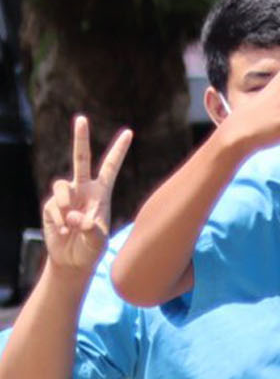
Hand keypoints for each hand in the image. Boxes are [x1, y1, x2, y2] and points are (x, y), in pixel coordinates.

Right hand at [41, 115, 130, 276]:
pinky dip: (59, 219)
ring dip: (65, 204)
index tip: (129, 132)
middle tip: (81, 119)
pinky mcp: (51, 206)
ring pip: (61, 184)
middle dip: (80, 138)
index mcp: (101, 193)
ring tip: (71, 224)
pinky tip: (64, 230)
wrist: (73, 259)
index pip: (110, 167)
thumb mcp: (98, 239)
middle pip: (81, 158)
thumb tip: (74, 217)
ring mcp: (66, 196)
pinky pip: (53, 205)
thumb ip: (91, 229)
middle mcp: (83, 189)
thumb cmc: (91, 248)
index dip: (118, 150)